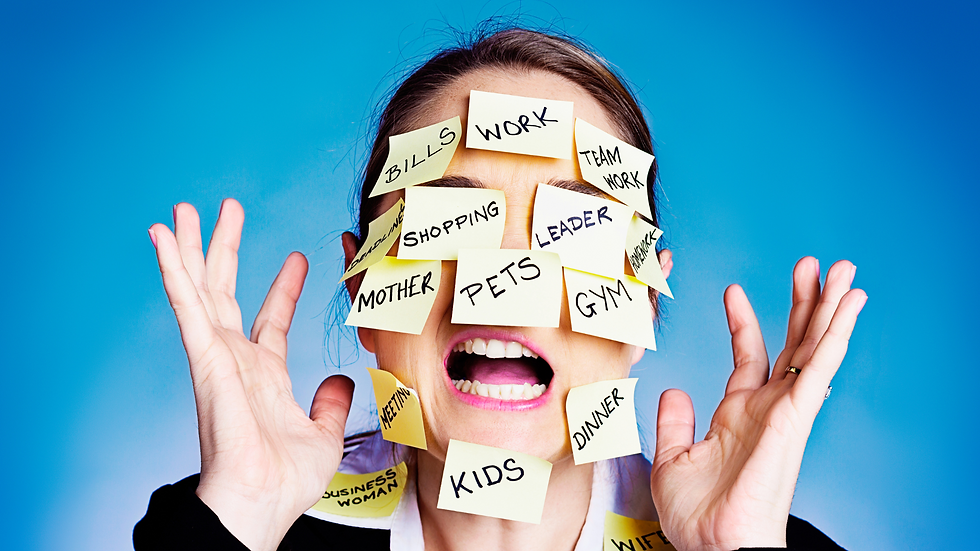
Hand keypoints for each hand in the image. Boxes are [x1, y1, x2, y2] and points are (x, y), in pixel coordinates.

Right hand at [149, 200, 353, 550]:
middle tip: (225, 208)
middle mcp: (236, 360)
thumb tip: (341, 379)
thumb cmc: (286, 481)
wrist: (261, 502)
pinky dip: (172, 269)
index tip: (298, 258)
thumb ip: (332, 403)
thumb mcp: (325, 434)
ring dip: (189, 247)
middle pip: (227, 291)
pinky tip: (160, 238)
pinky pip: (186, 304)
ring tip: (183, 209)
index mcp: (265, 375)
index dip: (284, 287)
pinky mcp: (204, 356)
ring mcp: (217, 355)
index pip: (273, 319)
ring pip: (200, 288)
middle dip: (225, 249)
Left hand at [651, 258, 865, 550]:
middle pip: (792, 343)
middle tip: (812, 264)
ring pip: (812, 348)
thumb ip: (673, 421)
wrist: (712, 545)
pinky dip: (835, 333)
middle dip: (803, 304)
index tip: (733, 289)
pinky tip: (849, 304)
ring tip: (843, 270)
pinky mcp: (796, 416)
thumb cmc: (696, 515)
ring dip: (828, 308)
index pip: (747, 356)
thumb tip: (674, 390)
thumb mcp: (671, 457)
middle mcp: (766, 408)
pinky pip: (819, 367)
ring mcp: (784, 410)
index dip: (743, 322)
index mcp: (738, 413)